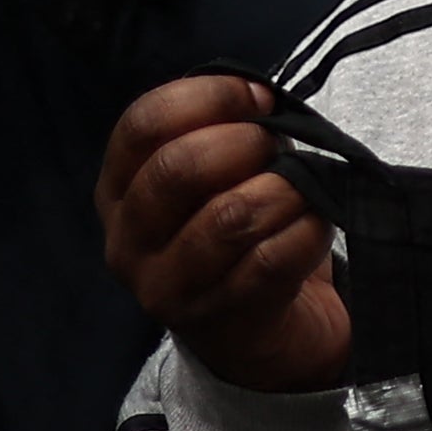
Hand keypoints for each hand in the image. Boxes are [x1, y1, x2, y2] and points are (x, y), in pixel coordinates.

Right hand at [99, 79, 354, 394]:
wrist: (267, 333)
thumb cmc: (244, 229)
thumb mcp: (223, 173)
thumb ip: (227, 131)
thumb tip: (260, 99)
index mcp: (118, 191)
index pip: (142, 124)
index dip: (209, 97)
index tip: (259, 98)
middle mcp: (128, 242)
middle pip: (179, 169)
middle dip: (247, 144)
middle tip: (278, 151)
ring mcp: (167, 289)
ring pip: (230, 216)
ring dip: (284, 190)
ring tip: (301, 191)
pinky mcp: (219, 322)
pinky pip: (271, 259)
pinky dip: (308, 230)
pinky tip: (313, 226)